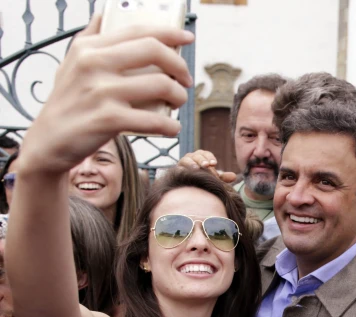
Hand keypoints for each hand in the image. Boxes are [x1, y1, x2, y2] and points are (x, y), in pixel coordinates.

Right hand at [16, 16, 192, 177]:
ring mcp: (101, 92)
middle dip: (179, 65)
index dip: (169, 33)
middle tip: (186, 79)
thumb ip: (89, 38)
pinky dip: (170, 126)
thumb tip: (104, 15)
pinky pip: (153, 119)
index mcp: (88, 47)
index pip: (138, 31)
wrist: (48, 141)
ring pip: (160, 84)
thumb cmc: (67, 102)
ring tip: (177, 103)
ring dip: (179, 96)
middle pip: (154, 50)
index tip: (187, 39)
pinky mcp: (108, 119)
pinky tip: (172, 128)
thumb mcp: (70, 64)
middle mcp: (93, 64)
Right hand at [177, 149, 236, 182]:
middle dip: (202, 159)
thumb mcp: (214, 179)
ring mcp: (183, 163)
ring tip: (197, 168)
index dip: (210, 157)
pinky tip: (185, 172)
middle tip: (207, 165)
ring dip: (192, 163)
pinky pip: (178, 167)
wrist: (189, 185)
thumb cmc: (204, 179)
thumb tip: (234, 176)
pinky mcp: (176, 169)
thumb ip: (223, 178)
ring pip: (186, 159)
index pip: (206, 154)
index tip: (214, 164)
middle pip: (197, 155)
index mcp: (202, 157)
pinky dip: (182, 169)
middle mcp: (192, 157)